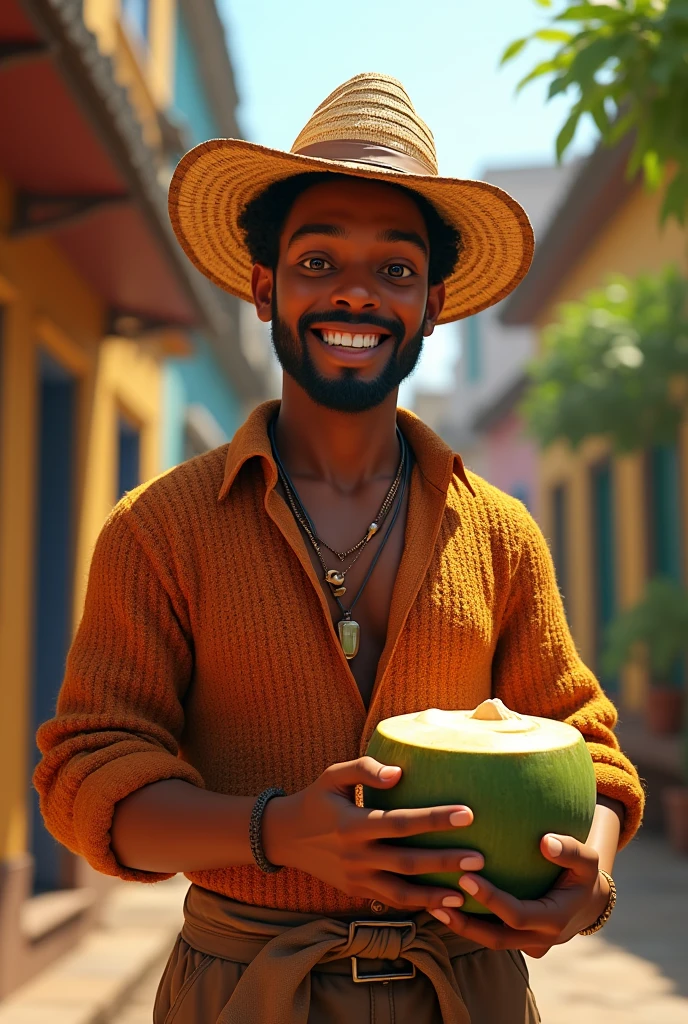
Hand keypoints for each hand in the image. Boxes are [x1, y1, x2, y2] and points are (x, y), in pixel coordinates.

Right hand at [262, 756, 481, 910]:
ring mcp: (357, 879)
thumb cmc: (317, 799)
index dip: (434, 819)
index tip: (467, 814)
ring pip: (402, 892)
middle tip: (480, 859)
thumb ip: (365, 768)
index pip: (400, 822)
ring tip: (470, 891)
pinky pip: (393, 902)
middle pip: (407, 862)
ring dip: (437, 894)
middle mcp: (356, 855)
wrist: (285, 837)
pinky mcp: (358, 892)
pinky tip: (446, 905)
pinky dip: (419, 905)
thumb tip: (400, 773)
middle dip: (445, 861)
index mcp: (352, 823)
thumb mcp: (333, 775)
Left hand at [431, 833, 607, 957]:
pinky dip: (469, 924)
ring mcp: (528, 944)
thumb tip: (545, 842)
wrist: (590, 902)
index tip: (466, 876)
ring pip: (490, 942)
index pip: (516, 915)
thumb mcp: (587, 860)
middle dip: (466, 922)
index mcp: (554, 919)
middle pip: (497, 938)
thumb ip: (570, 850)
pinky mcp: (518, 940)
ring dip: (462, 928)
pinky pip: (491, 936)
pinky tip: (443, 904)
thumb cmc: (584, 874)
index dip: (490, 900)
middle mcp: (540, 938)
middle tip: (438, 899)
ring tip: (432, 906)